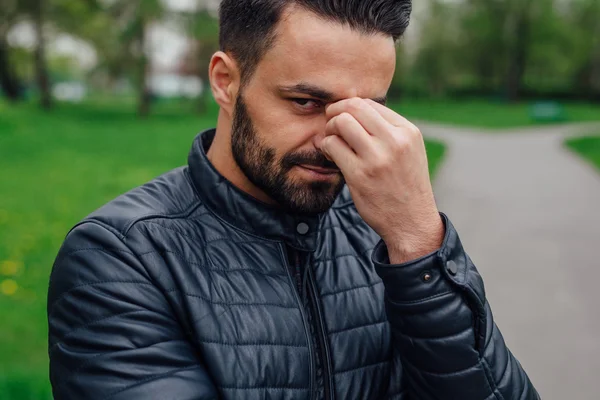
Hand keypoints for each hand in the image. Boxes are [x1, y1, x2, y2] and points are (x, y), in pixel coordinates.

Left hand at [315, 98, 443, 262]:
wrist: (412, 222)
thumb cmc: (405, 185)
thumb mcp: (408, 151)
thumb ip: (388, 131)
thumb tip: (353, 110)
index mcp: (408, 132)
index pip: (370, 104)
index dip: (350, 108)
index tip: (344, 120)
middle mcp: (395, 141)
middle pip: (354, 107)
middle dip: (336, 112)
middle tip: (331, 125)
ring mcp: (377, 158)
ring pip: (341, 123)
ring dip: (329, 129)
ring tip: (332, 142)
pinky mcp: (360, 175)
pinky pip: (332, 146)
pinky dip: (326, 147)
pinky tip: (332, 157)